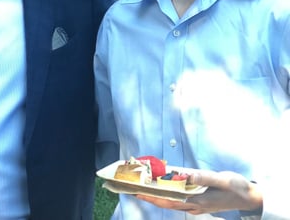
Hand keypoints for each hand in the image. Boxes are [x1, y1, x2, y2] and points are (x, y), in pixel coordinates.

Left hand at [136, 170, 262, 214]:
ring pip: (171, 203)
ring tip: (143, 188)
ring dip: (157, 196)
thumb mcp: (222, 179)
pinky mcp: (199, 204)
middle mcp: (194, 206)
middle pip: (166, 203)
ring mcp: (197, 206)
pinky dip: (168, 195)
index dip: (152, 197)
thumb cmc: (236, 187)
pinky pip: (179, 201)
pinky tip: (163, 189)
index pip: (169, 200)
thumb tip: (186, 174)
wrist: (249, 198)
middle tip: (132, 189)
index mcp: (197, 201)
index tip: (137, 191)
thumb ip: (204, 177)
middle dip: (149, 197)